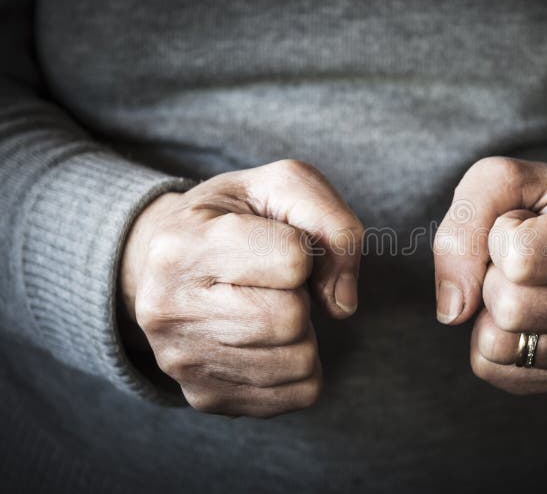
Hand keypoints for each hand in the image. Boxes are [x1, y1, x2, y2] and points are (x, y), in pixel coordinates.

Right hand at [120, 160, 362, 415]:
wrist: (171, 261)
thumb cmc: (236, 217)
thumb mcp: (283, 186)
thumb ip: (333, 224)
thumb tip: (342, 306)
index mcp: (182, 244)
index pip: (293, 260)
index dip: (303, 248)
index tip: (276, 243)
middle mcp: (167, 308)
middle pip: (291, 318)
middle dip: (302, 295)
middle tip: (274, 282)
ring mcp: (182, 361)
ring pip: (300, 361)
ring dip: (304, 332)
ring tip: (268, 306)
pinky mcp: (206, 397)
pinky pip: (298, 394)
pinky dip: (303, 365)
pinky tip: (270, 340)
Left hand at [433, 157, 546, 393]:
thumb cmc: (546, 204)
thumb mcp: (505, 180)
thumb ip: (466, 221)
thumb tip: (453, 308)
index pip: (520, 259)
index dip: (500, 237)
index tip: (521, 225)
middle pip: (510, 310)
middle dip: (492, 280)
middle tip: (515, 261)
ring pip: (500, 348)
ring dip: (490, 314)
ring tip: (520, 286)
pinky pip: (499, 374)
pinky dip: (493, 342)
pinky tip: (521, 316)